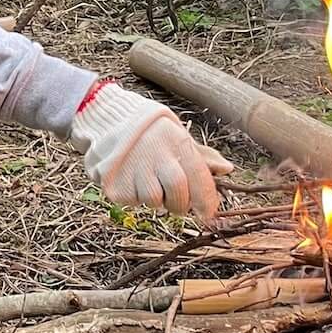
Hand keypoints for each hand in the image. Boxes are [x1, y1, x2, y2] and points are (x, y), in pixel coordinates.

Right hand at [68, 81, 226, 221]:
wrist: (104, 118)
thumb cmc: (147, 129)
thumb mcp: (176, 134)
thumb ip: (201, 155)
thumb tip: (227, 169)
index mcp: (175, 141)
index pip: (198, 177)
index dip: (206, 200)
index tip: (208, 214)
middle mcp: (156, 155)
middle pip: (178, 195)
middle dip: (180, 205)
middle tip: (176, 202)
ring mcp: (133, 169)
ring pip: (154, 202)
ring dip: (155, 199)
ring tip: (147, 181)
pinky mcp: (115, 183)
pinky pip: (132, 201)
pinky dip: (135, 196)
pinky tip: (130, 178)